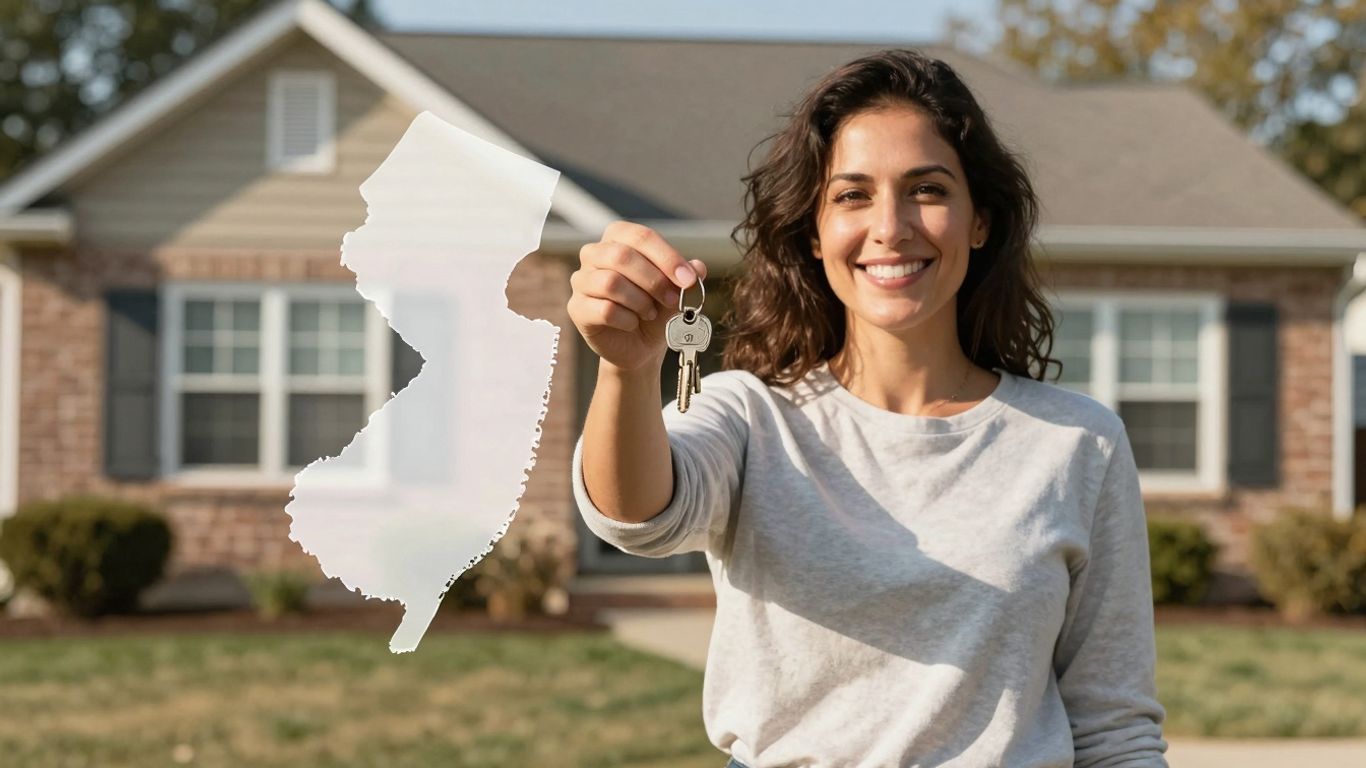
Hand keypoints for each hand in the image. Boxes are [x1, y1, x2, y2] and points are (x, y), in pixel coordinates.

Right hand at [568, 220, 707, 373]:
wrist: (640, 346)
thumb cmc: (655, 310)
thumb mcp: (676, 292)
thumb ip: (687, 277)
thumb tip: (699, 267)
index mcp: (618, 238)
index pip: (641, 236)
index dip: (667, 257)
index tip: (688, 280)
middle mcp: (594, 254)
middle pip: (621, 256)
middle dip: (654, 280)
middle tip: (672, 300)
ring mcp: (581, 281)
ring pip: (610, 282)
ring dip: (640, 301)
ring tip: (650, 313)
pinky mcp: (577, 308)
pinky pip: (604, 309)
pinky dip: (627, 319)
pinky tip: (633, 323)